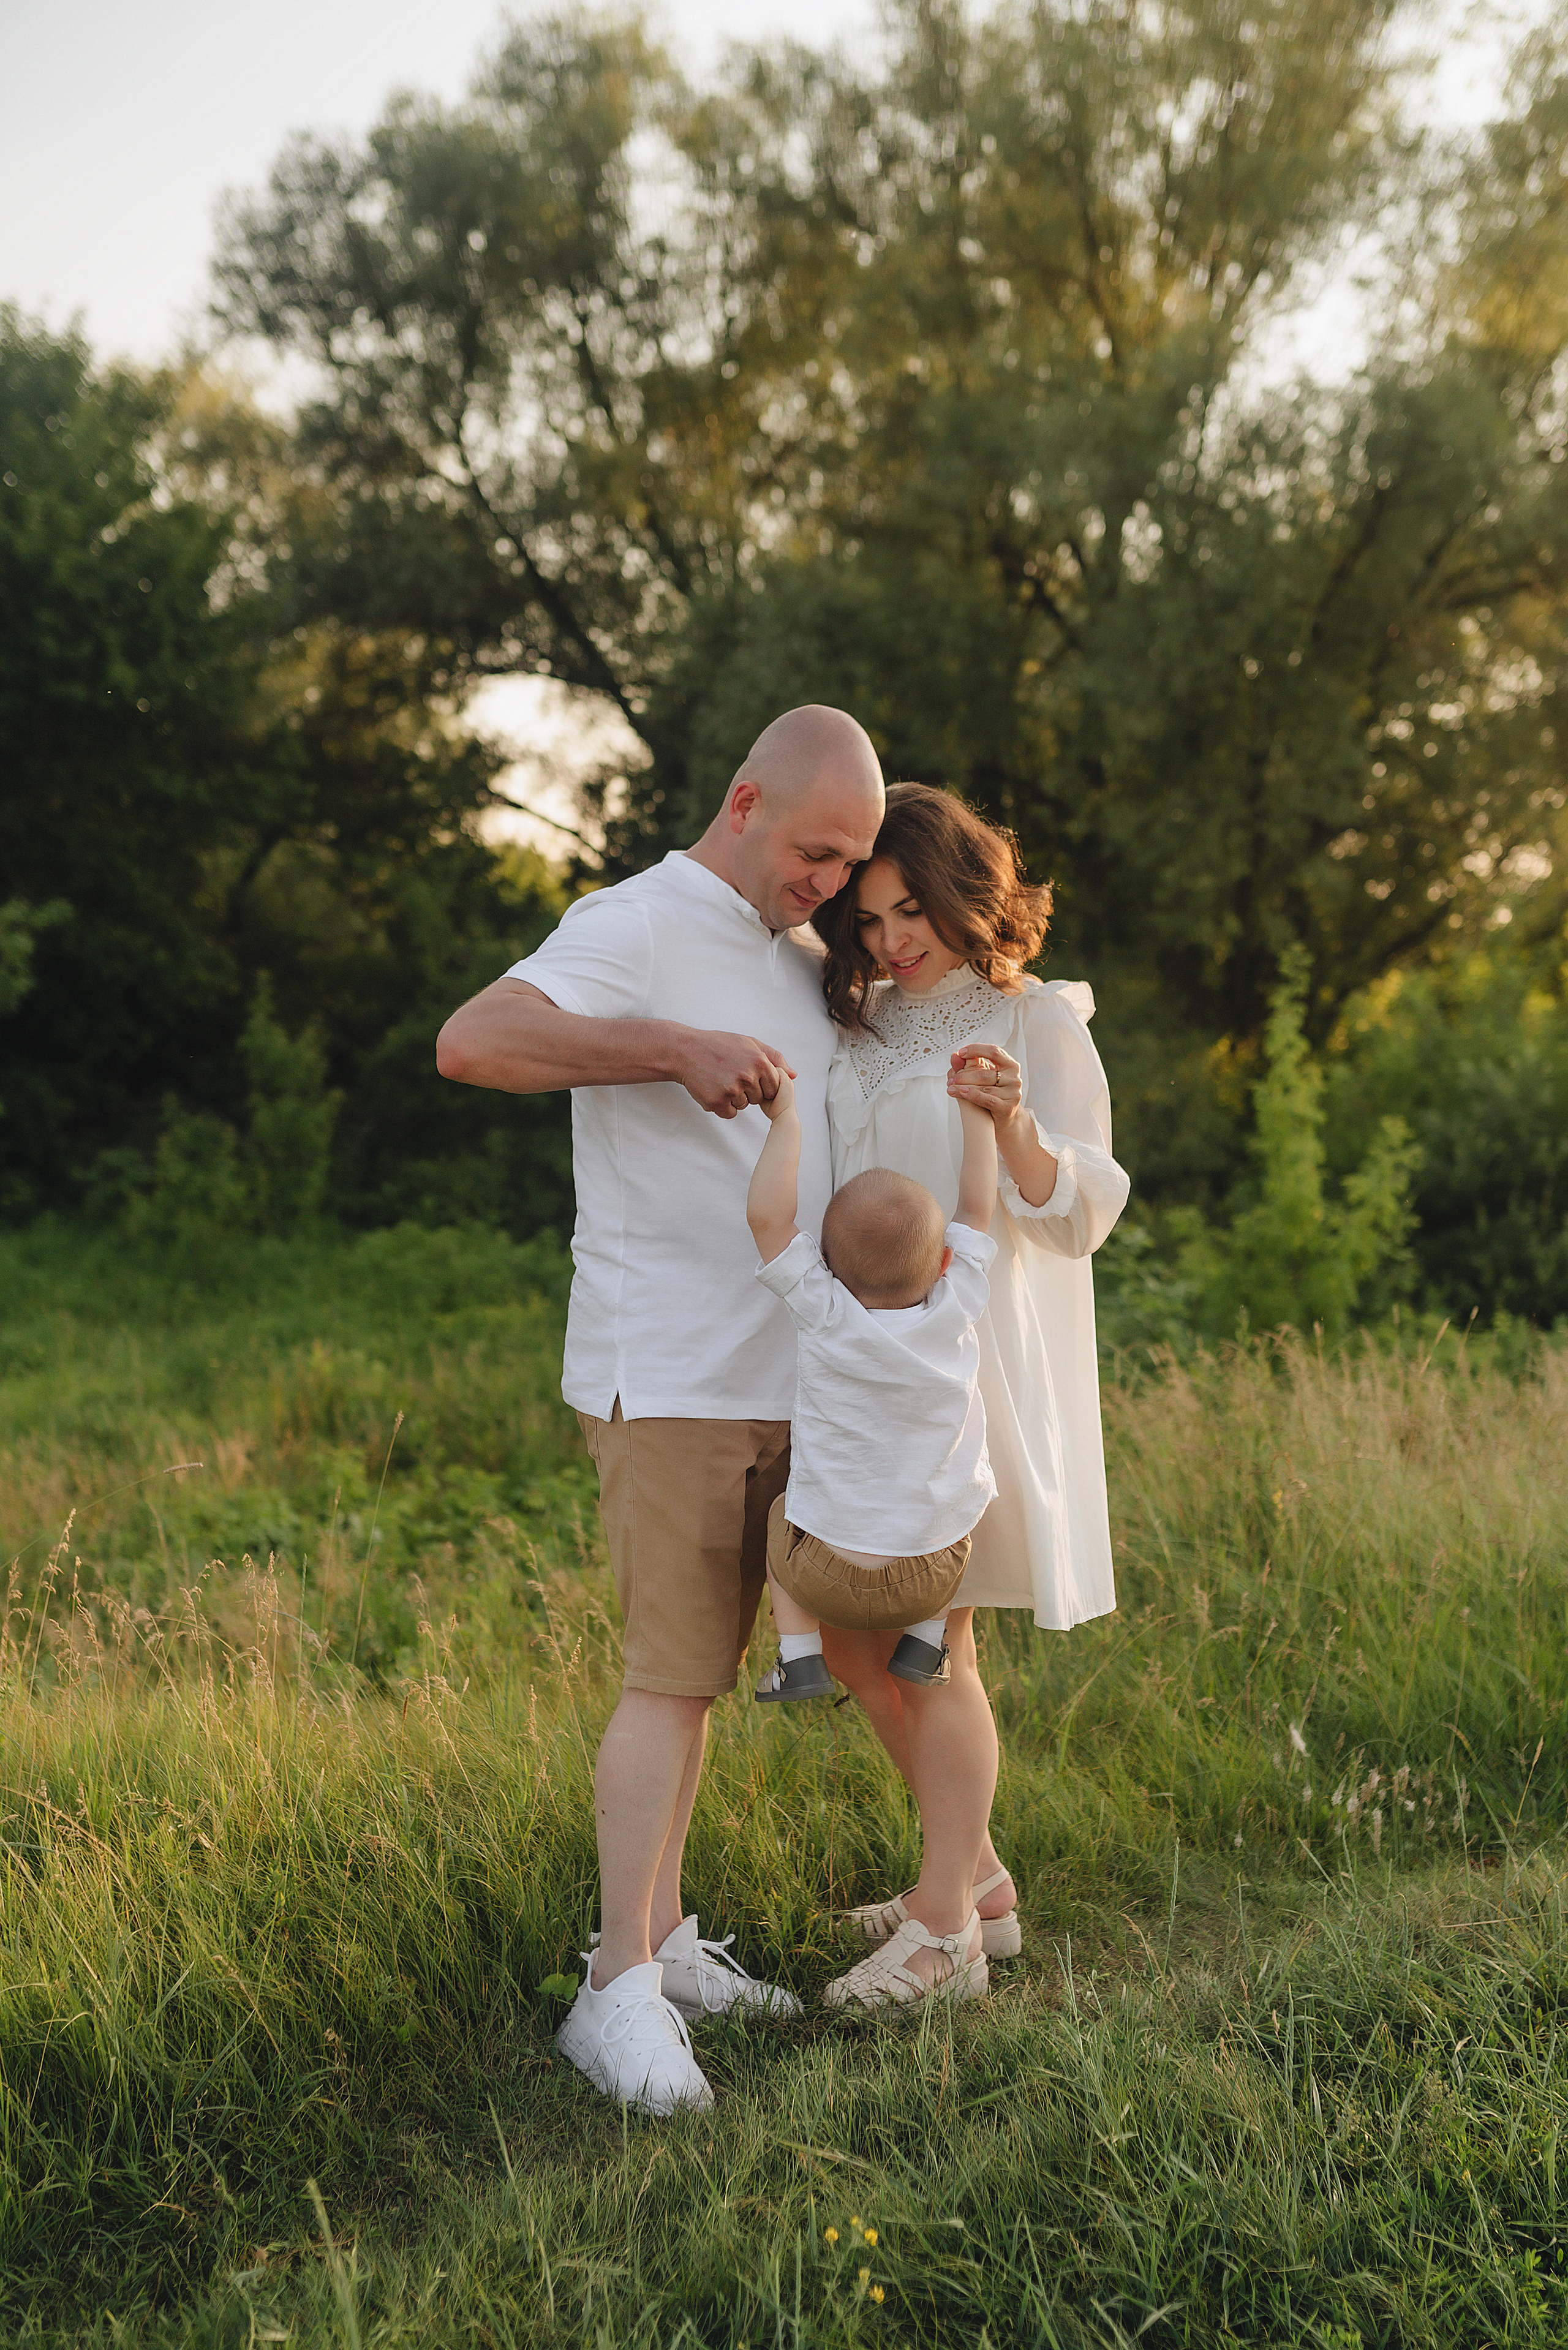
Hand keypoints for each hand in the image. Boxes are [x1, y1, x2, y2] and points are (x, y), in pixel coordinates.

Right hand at [675, 1030, 795, 1118]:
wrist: (685, 1051)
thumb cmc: (718, 1045)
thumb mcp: (749, 1043)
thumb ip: (774, 1058)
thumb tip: (793, 1075)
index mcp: (759, 1062)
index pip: (774, 1088)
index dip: (761, 1083)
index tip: (747, 1075)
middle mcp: (747, 1076)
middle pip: (759, 1099)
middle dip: (748, 1090)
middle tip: (731, 1075)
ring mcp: (732, 1091)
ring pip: (744, 1106)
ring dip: (734, 1098)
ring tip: (721, 1079)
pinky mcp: (717, 1102)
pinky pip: (730, 1113)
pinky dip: (722, 1106)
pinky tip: (714, 1089)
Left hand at [947, 1041, 1022, 1126]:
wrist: (1005, 1115)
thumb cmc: (995, 1092)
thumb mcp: (984, 1075)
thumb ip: (969, 1065)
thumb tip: (954, 1056)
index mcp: (1010, 1065)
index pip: (993, 1051)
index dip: (976, 1050)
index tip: (961, 1053)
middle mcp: (1014, 1078)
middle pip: (984, 1072)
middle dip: (964, 1074)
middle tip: (952, 1078)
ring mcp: (1013, 1093)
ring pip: (983, 1087)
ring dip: (963, 1086)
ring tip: (951, 1087)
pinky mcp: (1008, 1107)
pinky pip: (987, 1100)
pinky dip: (972, 1095)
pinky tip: (961, 1092)